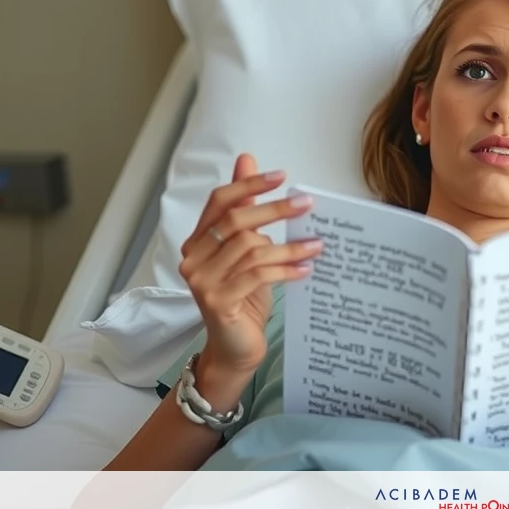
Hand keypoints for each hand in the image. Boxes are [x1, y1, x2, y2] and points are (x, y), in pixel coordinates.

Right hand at [178, 153, 321, 377]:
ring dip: (289, 245)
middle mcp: (192, 258)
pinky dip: (286, 269)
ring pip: (251, 249)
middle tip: (306, 204)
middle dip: (275, 209)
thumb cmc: (244, 297)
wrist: (235, 348)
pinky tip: (305, 268)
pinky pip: (258, 275)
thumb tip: (247, 159)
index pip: (219, 201)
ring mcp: (202, 281)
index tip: (282, 176)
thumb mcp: (248, 250)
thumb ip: (246, 209)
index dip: (248, 184)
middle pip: (236, 221)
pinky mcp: (218, 301)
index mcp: (197, 241)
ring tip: (316, 245)